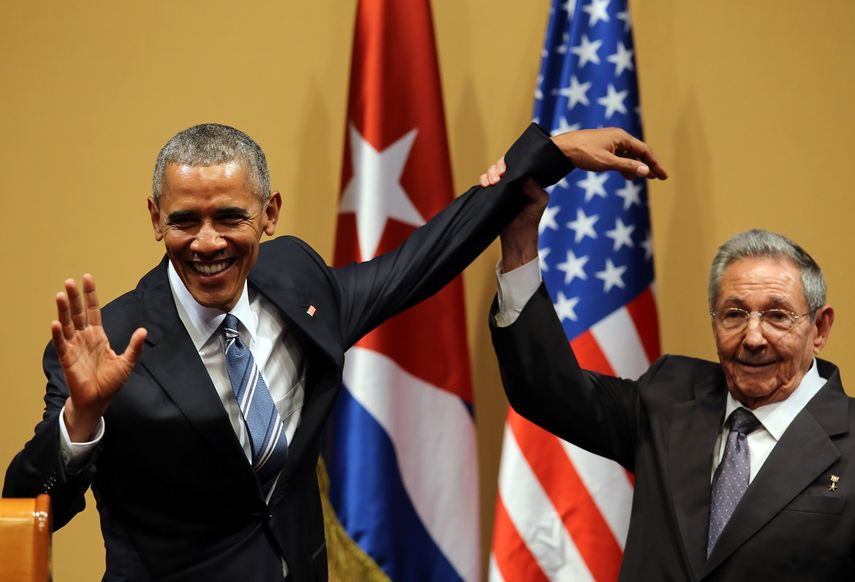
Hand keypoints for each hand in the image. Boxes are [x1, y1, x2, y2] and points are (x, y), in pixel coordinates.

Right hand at [51, 274, 146, 440]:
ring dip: (64, 310)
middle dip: (75, 297)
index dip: (91, 295)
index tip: (87, 278)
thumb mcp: (126, 362)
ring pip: (68, 324)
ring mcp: (74, 347)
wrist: (98, 400)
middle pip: (78, 313)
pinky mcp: (67, 359)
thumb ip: (134, 346)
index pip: (93, 311)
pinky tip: (56, 322)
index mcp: (98, 336)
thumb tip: (144, 330)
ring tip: (60, 294)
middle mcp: (84, 338)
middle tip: (70, 281)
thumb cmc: (110, 382)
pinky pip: (62, 344)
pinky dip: (58, 334)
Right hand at [480, 163, 548, 271]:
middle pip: (501, 166)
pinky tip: (485, 185)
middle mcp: (512, 181)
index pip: (515, 164)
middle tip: (499, 175)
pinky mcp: (492, 195)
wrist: (518, 235)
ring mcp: (501, 187)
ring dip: (489, 174)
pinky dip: (483, 180)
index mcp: (525, 179)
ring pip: (491, 173)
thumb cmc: (532, 218)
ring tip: (492, 182)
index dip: (509, 162)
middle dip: (497, 168)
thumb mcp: (540, 200)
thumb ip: (535, 187)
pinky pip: (484, 183)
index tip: (506, 169)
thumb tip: (523, 176)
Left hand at [551, 127, 667, 179]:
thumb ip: (628, 166)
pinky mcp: (602, 147)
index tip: (663, 176)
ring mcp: (610, 141)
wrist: (562, 148)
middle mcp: (618, 137)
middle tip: (658, 177)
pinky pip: (619, 156)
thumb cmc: (584, 153)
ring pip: (628, 154)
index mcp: (622, 137)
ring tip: (642, 178)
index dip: (655, 164)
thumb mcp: (608, 162)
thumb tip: (647, 171)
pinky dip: (625, 165)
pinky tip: (626, 174)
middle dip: (648, 165)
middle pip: (638, 152)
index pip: (644, 151)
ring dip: (636, 166)